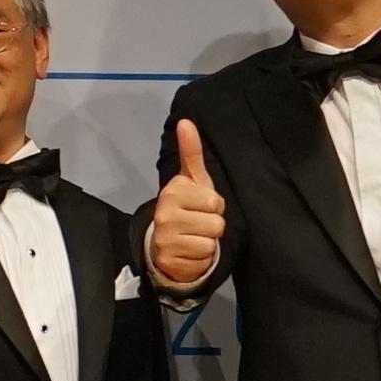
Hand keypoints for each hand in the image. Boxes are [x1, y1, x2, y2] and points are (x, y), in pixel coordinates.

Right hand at [149, 121, 224, 289]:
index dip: (214, 206)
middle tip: (198, 224)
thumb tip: (186, 121)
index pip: (215, 201)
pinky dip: (200, 257)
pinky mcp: (169, 259)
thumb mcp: (192, 180)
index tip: (200, 206)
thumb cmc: (187, 208)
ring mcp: (165, 238)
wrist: (166, 245)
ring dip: (207, 242)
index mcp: (172, 192)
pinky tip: (190, 251)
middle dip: (212, 225)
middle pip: (216, 222)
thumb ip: (191, 152)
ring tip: (194, 237)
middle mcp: (164, 213)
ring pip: (211, 241)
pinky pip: (203, 257)